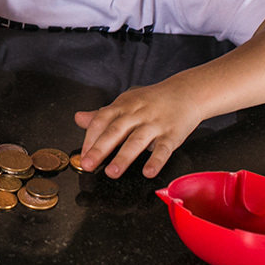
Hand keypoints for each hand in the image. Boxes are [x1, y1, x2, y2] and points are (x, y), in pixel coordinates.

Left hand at [73, 82, 202, 178]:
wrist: (186, 92)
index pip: (101, 120)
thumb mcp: (125, 103)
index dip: (90, 138)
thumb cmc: (152, 101)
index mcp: (122, 106)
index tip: (82, 156)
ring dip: (123, 157)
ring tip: (112, 172)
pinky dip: (156, 160)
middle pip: (115, 131)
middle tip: (88, 165)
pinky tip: (148, 172)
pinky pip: (163, 148)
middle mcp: (136, 114)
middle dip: (100, 149)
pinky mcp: (172, 134)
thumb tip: (78, 119)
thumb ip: (102, 114)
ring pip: (137, 141)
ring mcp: (155, 124)